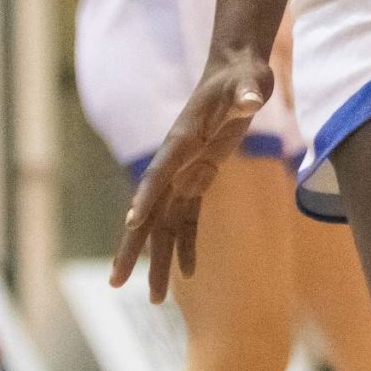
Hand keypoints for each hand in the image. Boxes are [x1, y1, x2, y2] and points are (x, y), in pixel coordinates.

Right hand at [110, 48, 271, 301]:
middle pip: (149, 210)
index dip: (147, 196)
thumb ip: (246, 94)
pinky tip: (189, 273)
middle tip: (118, 282)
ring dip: (159, 259)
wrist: (236, 70)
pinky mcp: (199, 177)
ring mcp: (185, 172)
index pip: (160, 172)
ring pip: (165, 223)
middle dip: (134, 247)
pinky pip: (188, 218)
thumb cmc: (241, 75)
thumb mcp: (247, 84)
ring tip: (156, 299)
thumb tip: (252, 100)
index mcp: (181, 139)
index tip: (132, 224)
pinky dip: (188, 245)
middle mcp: (176, 161)